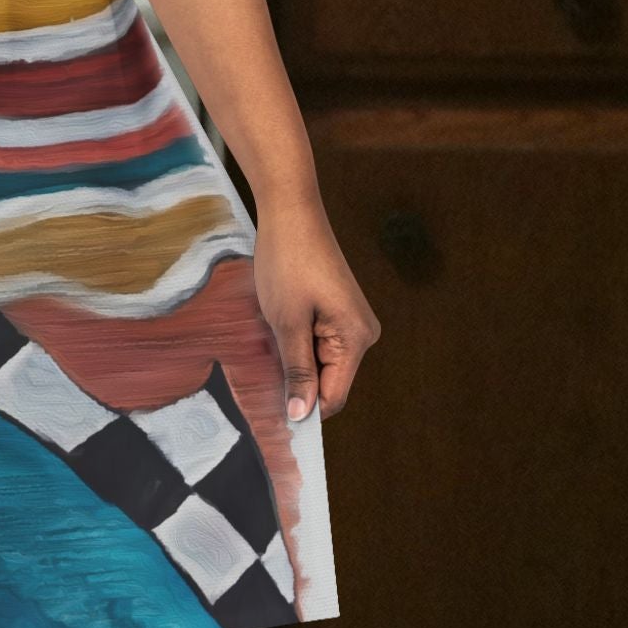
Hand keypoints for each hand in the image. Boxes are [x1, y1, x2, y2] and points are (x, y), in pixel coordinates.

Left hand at [252, 196, 378, 422]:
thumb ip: (297, 371)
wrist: (291, 211)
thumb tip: (301, 416)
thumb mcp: (287, 322)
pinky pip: (317, 341)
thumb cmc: (287, 262)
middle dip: (296, 375)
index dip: (304, 406)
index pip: (333, 397)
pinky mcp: (338, 309)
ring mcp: (351, 321)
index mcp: (356, 340)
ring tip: (272, 328)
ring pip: (319, 360)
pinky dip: (296, 338)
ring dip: (293, 354)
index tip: (271, 405)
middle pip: (327, 380)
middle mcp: (362, 334)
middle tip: (265, 354)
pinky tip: (279, 318)